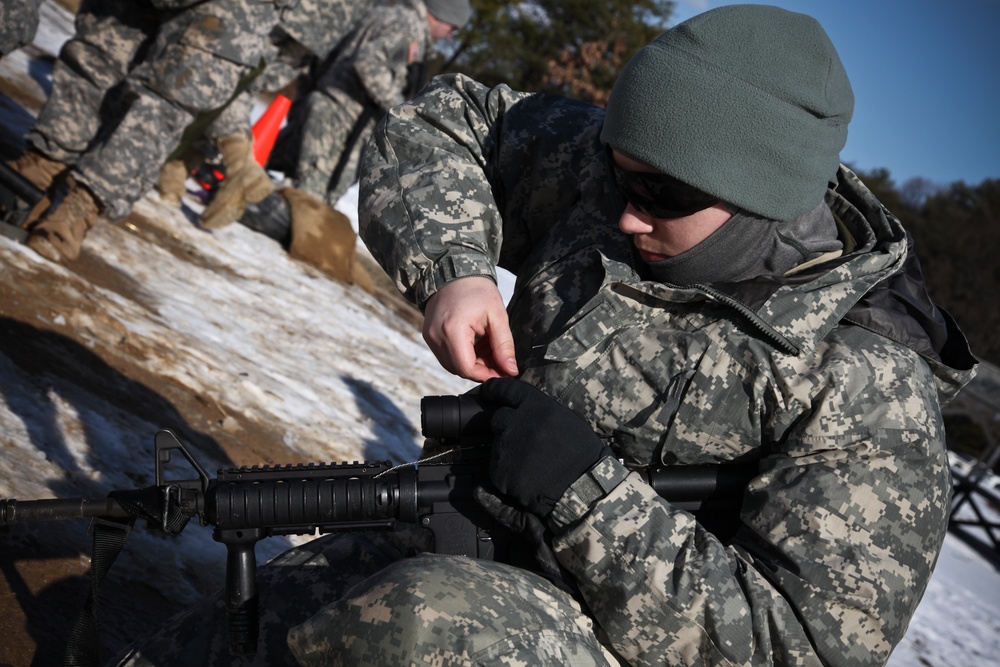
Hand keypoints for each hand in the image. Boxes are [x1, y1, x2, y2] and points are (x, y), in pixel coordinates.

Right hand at [422, 276, 518, 381]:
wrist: (452, 271)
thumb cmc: (476, 289)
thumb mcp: (497, 316)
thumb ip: (504, 345)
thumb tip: (510, 370)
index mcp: (453, 331)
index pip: (467, 368)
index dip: (487, 375)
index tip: (503, 372)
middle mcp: (436, 337)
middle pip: (459, 369)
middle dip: (482, 369)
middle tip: (499, 359)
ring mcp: (430, 337)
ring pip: (453, 364)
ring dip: (473, 363)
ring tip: (489, 348)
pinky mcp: (429, 336)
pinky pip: (446, 355)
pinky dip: (463, 355)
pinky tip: (476, 343)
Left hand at [478, 378, 610, 516]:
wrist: (583, 489)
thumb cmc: (583, 454)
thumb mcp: (567, 419)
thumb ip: (541, 411)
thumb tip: (524, 409)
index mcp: (536, 406)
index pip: (506, 389)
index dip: (494, 390)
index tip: (488, 392)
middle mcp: (517, 423)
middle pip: (498, 418)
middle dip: (507, 427)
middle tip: (524, 442)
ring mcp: (506, 448)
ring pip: (497, 445)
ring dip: (508, 452)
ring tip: (530, 464)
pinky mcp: (500, 472)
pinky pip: (496, 468)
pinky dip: (506, 473)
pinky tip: (525, 478)